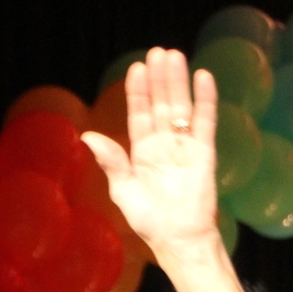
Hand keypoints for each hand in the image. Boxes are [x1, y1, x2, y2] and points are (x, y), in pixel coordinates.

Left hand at [82, 49, 219, 263]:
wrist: (177, 238)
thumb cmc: (149, 220)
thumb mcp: (123, 190)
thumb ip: (111, 160)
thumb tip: (87, 136)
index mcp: (142, 153)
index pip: (139, 114)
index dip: (138, 92)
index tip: (137, 68)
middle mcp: (164, 145)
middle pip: (160, 104)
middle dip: (159, 79)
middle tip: (157, 52)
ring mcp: (185, 146)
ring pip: (181, 106)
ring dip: (178, 82)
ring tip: (174, 55)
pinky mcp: (204, 152)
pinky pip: (205, 120)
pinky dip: (205, 99)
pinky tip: (202, 77)